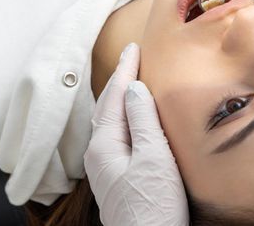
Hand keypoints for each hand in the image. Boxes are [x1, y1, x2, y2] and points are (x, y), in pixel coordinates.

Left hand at [84, 43, 188, 225]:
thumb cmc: (154, 205)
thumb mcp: (153, 158)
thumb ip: (143, 120)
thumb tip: (134, 88)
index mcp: (105, 145)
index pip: (115, 97)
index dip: (125, 71)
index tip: (133, 48)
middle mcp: (99, 153)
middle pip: (108, 107)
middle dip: (120, 80)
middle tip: (132, 57)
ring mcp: (106, 166)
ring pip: (111, 120)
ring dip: (121, 97)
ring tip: (131, 80)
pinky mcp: (117, 175)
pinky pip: (117, 134)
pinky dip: (124, 116)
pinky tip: (132, 117)